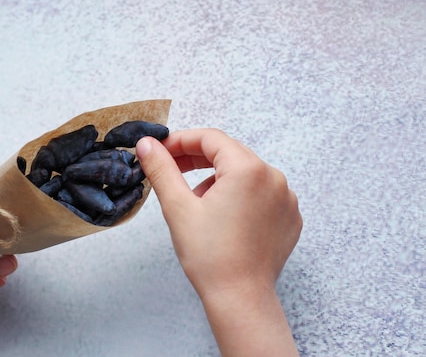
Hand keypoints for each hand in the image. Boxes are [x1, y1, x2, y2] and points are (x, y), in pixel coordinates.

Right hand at [136, 129, 301, 355]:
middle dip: (197, 160)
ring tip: (197, 206)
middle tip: (171, 172)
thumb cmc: (210, 257)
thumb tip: (147, 144)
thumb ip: (162, 169)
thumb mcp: (178, 207)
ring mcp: (286, 198)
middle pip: (229, 153)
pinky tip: (222, 218)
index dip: (181, 141)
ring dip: (218, 180)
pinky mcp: (289, 217)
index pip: (211, 138)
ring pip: (244, 174)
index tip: (161, 152)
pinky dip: (239, 196)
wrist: (240, 298)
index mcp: (248, 170)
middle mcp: (273, 178)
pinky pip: (261, 193)